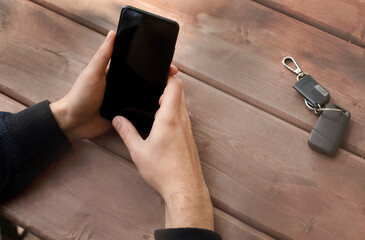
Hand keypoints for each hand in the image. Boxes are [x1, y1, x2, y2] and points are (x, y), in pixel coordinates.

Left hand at [50, 30, 177, 141]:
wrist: (74, 123)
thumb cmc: (80, 96)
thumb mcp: (92, 73)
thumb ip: (103, 56)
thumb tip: (112, 34)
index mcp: (117, 74)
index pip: (138, 66)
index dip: (153, 64)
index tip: (168, 65)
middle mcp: (123, 86)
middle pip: (145, 81)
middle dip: (160, 80)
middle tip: (174, 80)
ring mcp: (125, 101)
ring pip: (145, 96)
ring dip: (157, 95)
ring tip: (172, 96)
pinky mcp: (125, 115)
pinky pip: (140, 112)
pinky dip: (149, 111)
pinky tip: (160, 111)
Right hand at [112, 76, 213, 229]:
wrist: (185, 188)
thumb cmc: (164, 171)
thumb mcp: (139, 152)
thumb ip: (127, 132)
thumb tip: (117, 120)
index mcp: (169, 118)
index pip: (175, 86)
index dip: (168, 75)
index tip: (158, 72)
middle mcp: (182, 120)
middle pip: (180, 92)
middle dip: (167, 85)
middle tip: (153, 86)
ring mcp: (188, 129)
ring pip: (182, 104)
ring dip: (171, 99)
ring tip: (154, 103)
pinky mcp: (189, 137)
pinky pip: (183, 116)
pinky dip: (174, 111)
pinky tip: (161, 121)